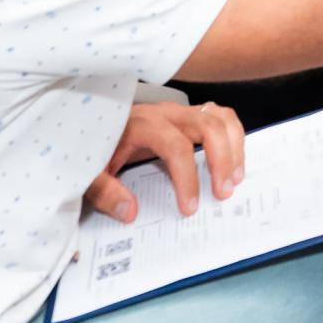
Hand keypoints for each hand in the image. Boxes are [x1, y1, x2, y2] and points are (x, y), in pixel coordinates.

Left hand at [84, 101, 245, 221]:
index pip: (176, 147)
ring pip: (220, 117)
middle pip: (208, 126)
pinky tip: (233, 158)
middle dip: (222, 160)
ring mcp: (179, 111)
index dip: (187, 177)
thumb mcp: (88, 172)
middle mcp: (166, 113)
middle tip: (224, 192)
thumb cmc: (92, 146)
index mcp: (142, 125)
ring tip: (235, 177)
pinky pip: (219, 115)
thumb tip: (130, 212)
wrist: (88, 121)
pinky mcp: (186, 114)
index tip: (190, 207)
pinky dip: (232, 134)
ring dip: (234, 146)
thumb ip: (105, 192)